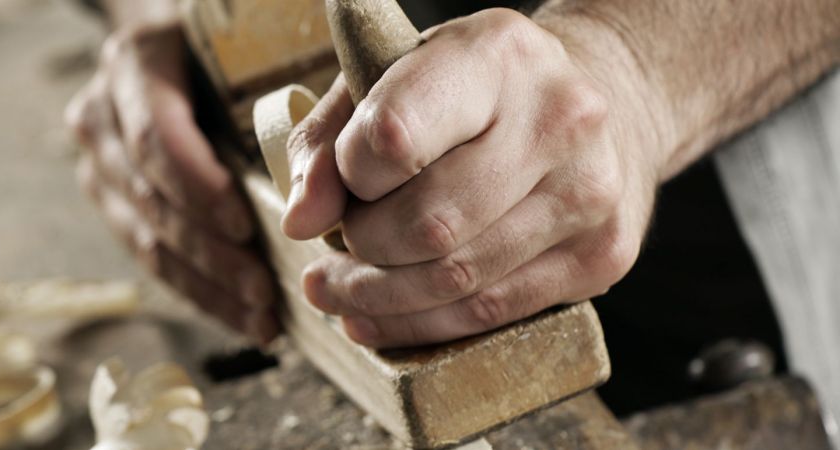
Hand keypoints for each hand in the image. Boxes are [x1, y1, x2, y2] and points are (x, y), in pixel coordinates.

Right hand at [66, 23, 278, 341]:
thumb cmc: (226, 45)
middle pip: (150, 197)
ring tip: (261, 314)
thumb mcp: (244, 50)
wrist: (174, 47)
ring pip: (144, 237)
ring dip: (206, 284)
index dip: (198, 188)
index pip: (155, 138)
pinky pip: (149, 256)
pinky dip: (199, 291)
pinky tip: (242, 317)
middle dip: (210, 252)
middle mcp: (101, 115)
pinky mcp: (110, 201)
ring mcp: (97, 162)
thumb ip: (268, 96)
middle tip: (264, 288)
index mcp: (133, 64)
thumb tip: (313, 168)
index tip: (245, 225)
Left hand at [283, 9, 666, 347]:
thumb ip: (328, 142)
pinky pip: (491, 310)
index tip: (341, 182)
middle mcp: (558, 119)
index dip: (348, 177)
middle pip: (427, 223)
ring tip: (338, 291)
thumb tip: (300, 222)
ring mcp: (588, 191)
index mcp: (495, 55)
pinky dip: (421, 324)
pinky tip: (378, 318)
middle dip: (361, 248)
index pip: (393, 139)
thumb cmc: (473, 92)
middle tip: (335, 249)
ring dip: (379, 298)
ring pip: (456, 278)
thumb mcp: (389, 81)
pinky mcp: (602, 254)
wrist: (602, 102)